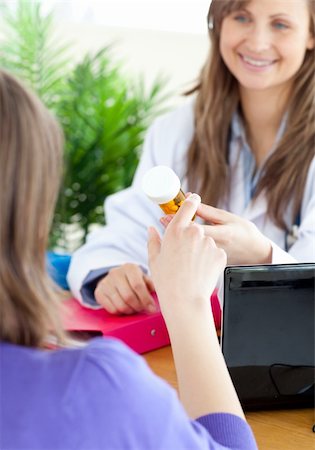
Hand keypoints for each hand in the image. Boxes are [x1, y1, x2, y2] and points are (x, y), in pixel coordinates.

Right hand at [94, 263, 155, 314]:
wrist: (114, 277)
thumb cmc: (133, 279)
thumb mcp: (143, 277)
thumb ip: (150, 284)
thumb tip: (157, 293)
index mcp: (129, 268)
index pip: (138, 285)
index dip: (146, 299)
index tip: (152, 308)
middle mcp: (116, 273)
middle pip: (129, 296)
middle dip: (138, 307)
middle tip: (143, 310)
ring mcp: (106, 283)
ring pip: (120, 305)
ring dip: (130, 311)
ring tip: (135, 309)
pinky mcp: (99, 292)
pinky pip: (111, 309)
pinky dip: (120, 313)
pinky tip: (125, 309)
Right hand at [148, 194, 225, 318]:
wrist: (184, 300)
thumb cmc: (166, 281)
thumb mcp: (154, 259)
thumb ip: (153, 240)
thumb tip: (151, 229)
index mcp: (176, 230)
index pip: (189, 205)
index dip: (192, 201)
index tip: (193, 200)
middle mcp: (193, 232)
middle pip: (196, 228)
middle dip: (192, 238)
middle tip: (185, 257)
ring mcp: (208, 243)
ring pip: (206, 242)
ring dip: (201, 250)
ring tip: (192, 268)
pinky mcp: (220, 254)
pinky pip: (215, 254)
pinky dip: (211, 261)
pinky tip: (202, 272)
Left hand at [161, 203, 271, 264]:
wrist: (256, 255)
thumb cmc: (243, 233)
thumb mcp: (227, 218)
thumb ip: (207, 211)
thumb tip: (189, 198)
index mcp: (222, 234)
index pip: (195, 227)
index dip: (177, 220)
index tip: (165, 214)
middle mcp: (216, 248)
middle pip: (188, 240)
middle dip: (174, 231)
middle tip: (164, 221)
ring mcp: (213, 259)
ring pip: (188, 250)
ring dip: (178, 242)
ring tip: (171, 234)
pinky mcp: (211, 266)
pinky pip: (193, 258)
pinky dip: (185, 252)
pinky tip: (182, 247)